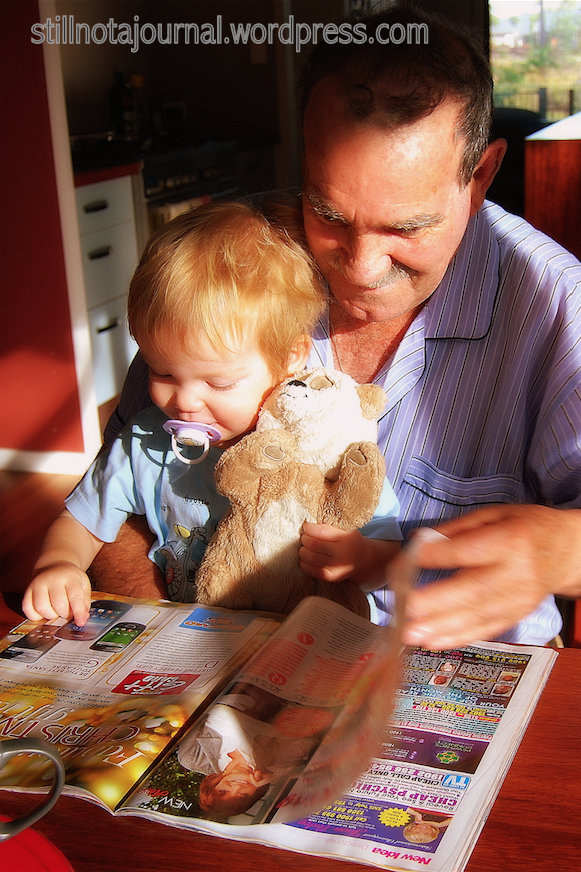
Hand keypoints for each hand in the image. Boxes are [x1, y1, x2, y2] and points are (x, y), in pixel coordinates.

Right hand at [22, 563, 91, 626]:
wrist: (53, 564)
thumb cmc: (69, 578)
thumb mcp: (83, 584)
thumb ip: (84, 602)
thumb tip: (83, 618)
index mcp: (70, 578)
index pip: (75, 596)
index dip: (78, 612)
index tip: (80, 622)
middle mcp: (52, 580)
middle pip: (58, 604)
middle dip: (65, 614)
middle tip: (68, 612)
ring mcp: (38, 585)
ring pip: (41, 607)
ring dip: (50, 615)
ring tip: (56, 611)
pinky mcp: (27, 591)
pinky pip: (27, 608)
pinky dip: (35, 616)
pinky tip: (43, 612)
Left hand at [300, 522, 398, 586]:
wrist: (364, 559)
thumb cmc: (349, 540)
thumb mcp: (345, 529)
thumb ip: (329, 526)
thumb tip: (306, 525)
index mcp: (347, 538)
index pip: (321, 532)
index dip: (309, 528)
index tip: (306, 526)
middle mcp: (344, 553)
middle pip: (313, 544)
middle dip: (305, 539)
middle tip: (304, 537)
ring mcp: (338, 567)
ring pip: (311, 558)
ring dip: (303, 551)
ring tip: (304, 547)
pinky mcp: (332, 577)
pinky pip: (311, 570)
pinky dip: (304, 563)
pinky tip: (305, 558)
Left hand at [402, 504, 580, 648]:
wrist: (568, 553)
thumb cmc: (527, 527)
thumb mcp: (495, 514)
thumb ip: (458, 529)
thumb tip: (420, 542)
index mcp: (511, 540)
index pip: (469, 550)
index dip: (436, 556)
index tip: (405, 560)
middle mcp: (516, 573)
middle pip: (474, 590)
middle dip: (435, 602)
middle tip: (404, 608)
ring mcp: (518, 599)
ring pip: (477, 617)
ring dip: (440, 627)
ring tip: (410, 633)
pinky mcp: (516, 616)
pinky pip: (485, 630)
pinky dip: (457, 637)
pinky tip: (432, 641)